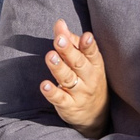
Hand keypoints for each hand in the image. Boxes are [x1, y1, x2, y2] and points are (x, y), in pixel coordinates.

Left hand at [36, 20, 110, 137]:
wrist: (95, 115)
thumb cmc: (87, 79)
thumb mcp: (84, 61)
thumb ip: (71, 41)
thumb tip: (59, 23)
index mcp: (95, 64)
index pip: (92, 53)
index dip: (88, 45)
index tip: (85, 36)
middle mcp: (89, 78)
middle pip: (79, 64)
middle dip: (69, 51)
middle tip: (59, 40)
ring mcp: (80, 93)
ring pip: (68, 79)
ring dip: (59, 68)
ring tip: (50, 56)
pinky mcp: (69, 106)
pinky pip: (60, 99)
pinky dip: (52, 93)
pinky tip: (44, 85)